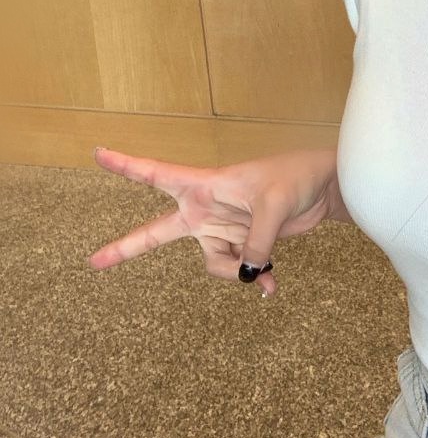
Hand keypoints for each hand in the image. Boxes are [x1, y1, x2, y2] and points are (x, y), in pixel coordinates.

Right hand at [86, 147, 338, 295]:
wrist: (323, 189)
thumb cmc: (295, 178)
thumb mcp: (274, 206)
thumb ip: (255, 241)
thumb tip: (245, 274)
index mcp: (205, 184)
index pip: (157, 174)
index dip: (126, 165)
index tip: (98, 153)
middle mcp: (205, 208)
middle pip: (158, 231)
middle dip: (127, 247)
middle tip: (93, 262)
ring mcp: (221, 228)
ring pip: (211, 263)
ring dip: (236, 270)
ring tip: (266, 267)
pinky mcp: (241, 243)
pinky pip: (236, 269)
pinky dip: (253, 276)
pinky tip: (271, 283)